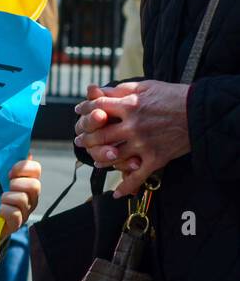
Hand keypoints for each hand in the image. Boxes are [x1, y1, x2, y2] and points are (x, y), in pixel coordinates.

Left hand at [0, 156, 41, 241]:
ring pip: (23, 199)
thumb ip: (6, 163)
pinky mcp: (16, 224)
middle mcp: (30, 196)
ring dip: (7, 197)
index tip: (10, 171)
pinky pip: (15, 214)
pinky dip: (5, 210)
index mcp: (26, 182)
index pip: (35, 169)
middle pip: (34, 185)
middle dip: (18, 184)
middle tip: (6, 186)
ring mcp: (25, 211)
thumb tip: (24, 150)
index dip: (24, 167)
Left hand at [74, 81, 190, 196]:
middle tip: (79, 141)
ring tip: (95, 160)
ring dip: (100, 159)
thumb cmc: (174, 96)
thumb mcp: (146, 86)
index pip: (97, 108)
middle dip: (85, 138)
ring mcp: (144, 144)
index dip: (85, 110)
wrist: (202, 112)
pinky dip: (125, 186)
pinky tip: (116, 193)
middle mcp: (133, 126)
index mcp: (129, 106)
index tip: (79, 112)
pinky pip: (137, 176)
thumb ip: (122, 90)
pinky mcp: (156, 158)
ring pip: (113, 156)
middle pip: (99, 135)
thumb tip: (100, 91)